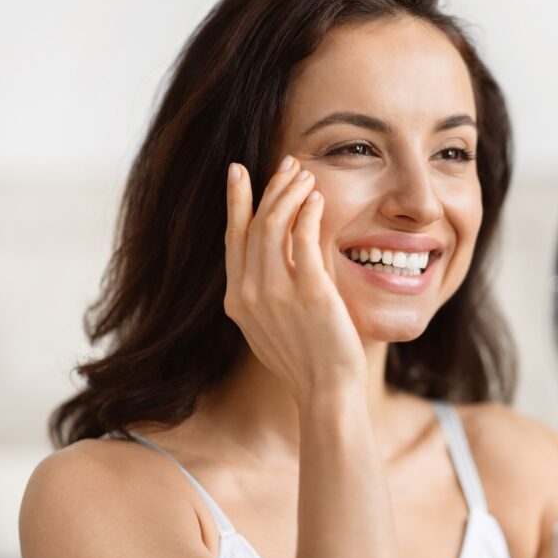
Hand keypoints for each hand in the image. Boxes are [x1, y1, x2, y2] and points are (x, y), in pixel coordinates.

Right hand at [223, 157, 367, 408]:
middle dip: (270, 187)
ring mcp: (275, 293)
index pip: (232, 238)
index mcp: (236, 301)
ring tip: (306, 176)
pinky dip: (309, 212)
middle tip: (288, 164)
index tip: (238, 171)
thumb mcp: (270, 328)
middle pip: (253, 224)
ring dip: (290, 194)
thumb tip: (269, 264)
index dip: (235, 201)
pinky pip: (304, 238)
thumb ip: (264, 296)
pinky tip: (318, 199)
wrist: (325, 392)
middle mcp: (248, 293)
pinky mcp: (308, 292)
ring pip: (274, 224)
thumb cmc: (306, 362)